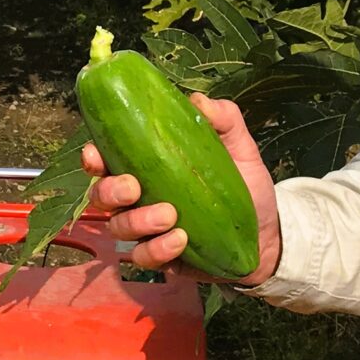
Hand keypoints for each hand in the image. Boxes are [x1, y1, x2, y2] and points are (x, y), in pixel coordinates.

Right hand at [81, 95, 282, 281]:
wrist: (267, 234)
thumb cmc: (243, 186)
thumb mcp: (239, 147)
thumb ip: (223, 119)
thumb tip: (197, 100)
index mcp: (148, 167)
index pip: (106, 160)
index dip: (92, 157)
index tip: (96, 155)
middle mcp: (139, 199)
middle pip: (101, 196)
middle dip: (110, 191)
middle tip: (134, 187)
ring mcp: (147, 231)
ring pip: (119, 227)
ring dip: (138, 221)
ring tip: (171, 216)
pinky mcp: (160, 258)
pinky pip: (143, 257)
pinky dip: (157, 249)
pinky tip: (180, 239)